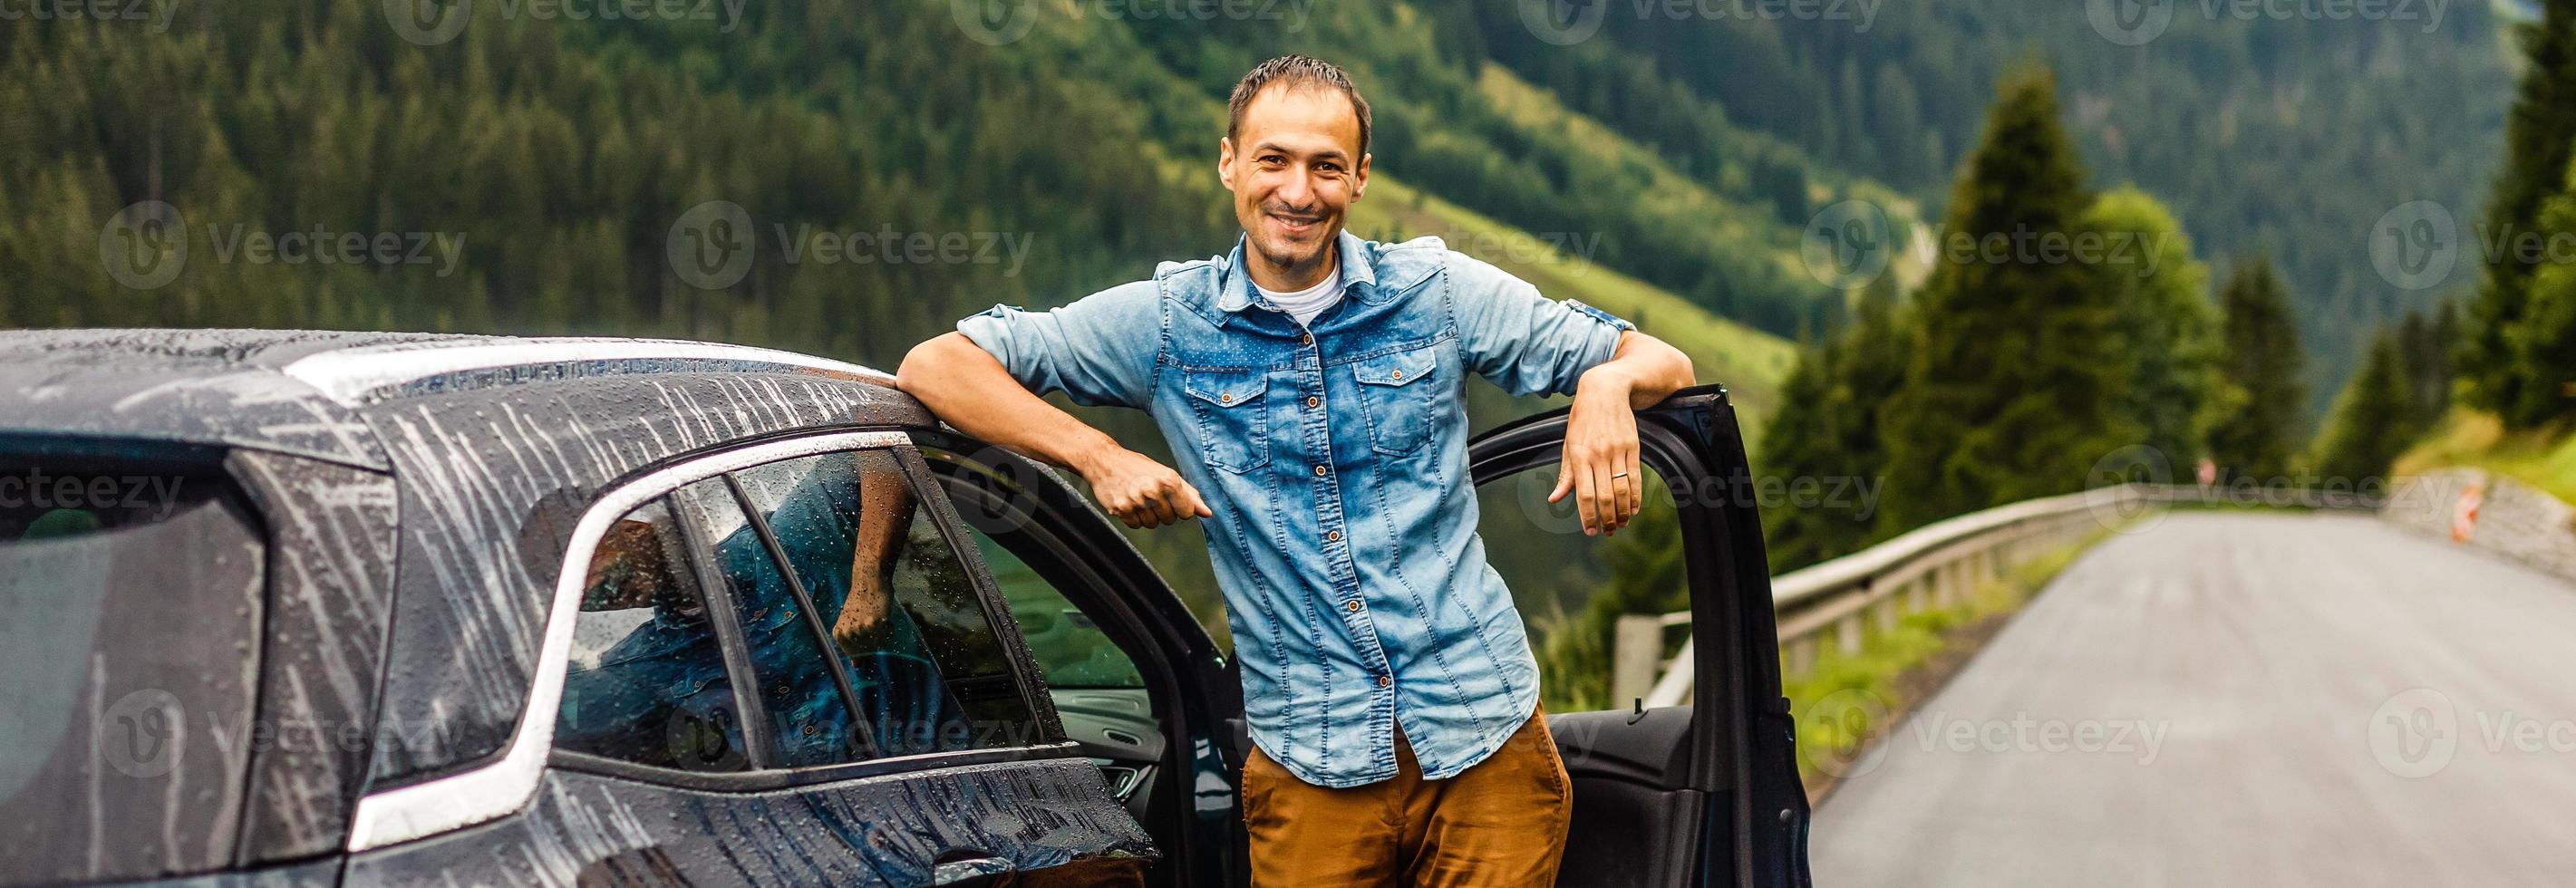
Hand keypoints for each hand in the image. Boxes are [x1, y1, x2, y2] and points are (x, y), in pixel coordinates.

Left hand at [831, 572, 889, 651]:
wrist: (868, 581)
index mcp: (839, 633)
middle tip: (875, 624)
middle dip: (874, 641)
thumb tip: (857, 666)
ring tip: (879, 618)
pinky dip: (887, 628)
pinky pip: (884, 635)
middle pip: (866, 651)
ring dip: (882, 633)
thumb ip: (853, 643)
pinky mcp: (872, 623)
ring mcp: (859, 629)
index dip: (865, 649)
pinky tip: (884, 617)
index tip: (869, 638)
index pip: (854, 655)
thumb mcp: (851, 621)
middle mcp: (847, 633)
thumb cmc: (860, 601)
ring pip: (877, 644)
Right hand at [1078, 445, 1211, 528]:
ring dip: (1148, 515)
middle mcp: (1152, 490)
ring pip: (1153, 524)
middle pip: (1170, 520)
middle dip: (1164, 511)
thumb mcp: (1166, 474)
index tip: (1172, 498)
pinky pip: (1136, 525)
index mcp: (1168, 479)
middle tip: (1151, 495)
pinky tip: (1129, 502)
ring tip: (1139, 497)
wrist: (1103, 461)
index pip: (1187, 512)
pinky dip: (1134, 517)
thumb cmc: (1138, 467)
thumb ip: (1189, 494)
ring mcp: (1135, 501)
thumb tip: (1207, 513)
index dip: (1181, 508)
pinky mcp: (1120, 509)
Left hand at [1550, 369, 1643, 535]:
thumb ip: (1565, 474)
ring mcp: (1618, 450)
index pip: (1585, 495)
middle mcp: (1599, 454)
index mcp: (1579, 455)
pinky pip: (1636, 477)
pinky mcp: (1633, 446)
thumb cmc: (1582, 420)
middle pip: (1605, 496)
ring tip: (1621, 523)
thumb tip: (1555, 499)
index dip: (1588, 516)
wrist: (1605, 391)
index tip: (1590, 531)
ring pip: (1623, 490)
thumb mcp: (1568, 444)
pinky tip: (1633, 508)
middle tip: (1609, 531)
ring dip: (1622, 512)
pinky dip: (1636, 496)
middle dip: (1607, 519)